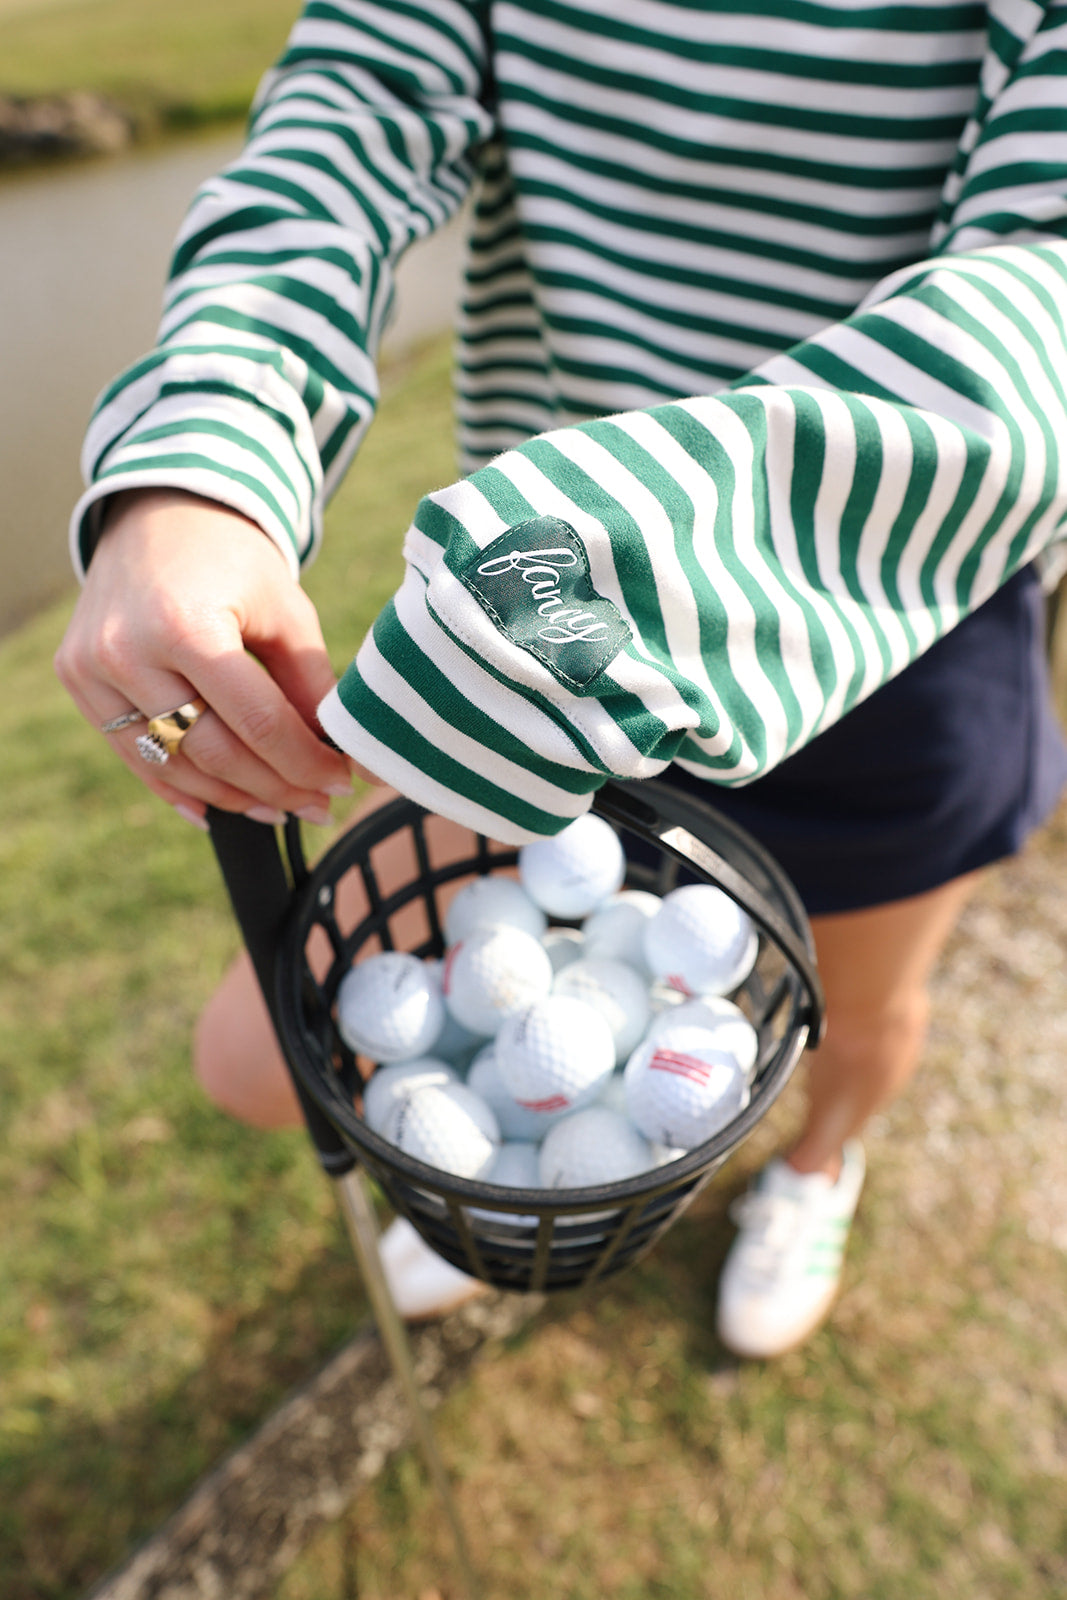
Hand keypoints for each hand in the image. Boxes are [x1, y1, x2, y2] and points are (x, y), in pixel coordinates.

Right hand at [55, 488, 378, 825]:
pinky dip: (177, 787)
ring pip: (171, 764)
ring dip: (231, 797)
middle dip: (275, 787)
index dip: (305, 762)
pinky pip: (131, 753)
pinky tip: (219, 810)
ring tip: (278, 809)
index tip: (341, 782)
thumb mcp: (286, 610)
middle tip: (319, 805)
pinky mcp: (76, 677)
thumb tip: (335, 755)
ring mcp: (92, 667)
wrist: (158, 512)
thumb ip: (310, 683)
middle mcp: (127, 649)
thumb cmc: (234, 559)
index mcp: (186, 624)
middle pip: (213, 752)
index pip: (257, 722)